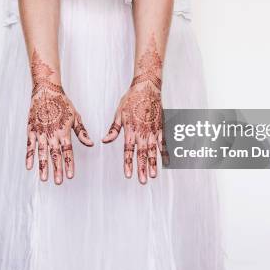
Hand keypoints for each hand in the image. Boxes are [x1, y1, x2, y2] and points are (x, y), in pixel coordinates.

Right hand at [26, 51, 92, 183]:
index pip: (67, 152)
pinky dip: (29, 156)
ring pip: (42, 153)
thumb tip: (91, 143)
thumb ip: (82, 132)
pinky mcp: (31, 130)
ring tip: (44, 179)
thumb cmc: (63, 103)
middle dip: (57, 170)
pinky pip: (29, 146)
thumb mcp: (76, 117)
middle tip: (58, 182)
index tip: (70, 176)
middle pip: (55, 156)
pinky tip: (29, 166)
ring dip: (43, 166)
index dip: (69, 164)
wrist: (47, 91)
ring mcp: (41, 133)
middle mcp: (52, 134)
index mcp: (64, 132)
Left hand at [102, 37, 166, 183]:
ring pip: (153, 151)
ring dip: (153, 164)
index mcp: (130, 130)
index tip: (128, 175)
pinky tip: (165, 163)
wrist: (147, 88)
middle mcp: (143, 132)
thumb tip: (104, 141)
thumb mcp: (118, 113)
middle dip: (142, 169)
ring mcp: (153, 130)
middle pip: (142, 154)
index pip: (128, 150)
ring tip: (153, 175)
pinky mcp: (161, 127)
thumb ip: (113, 130)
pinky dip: (165, 153)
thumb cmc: (131, 100)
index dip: (128, 163)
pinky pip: (163, 143)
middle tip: (143, 181)